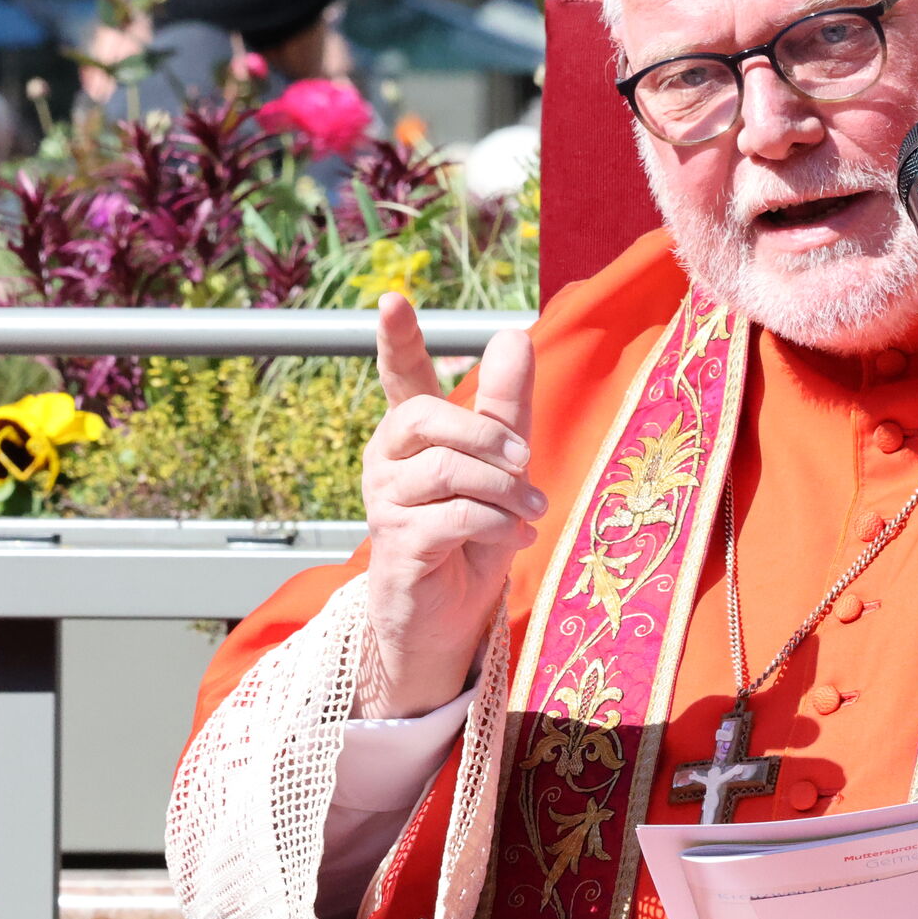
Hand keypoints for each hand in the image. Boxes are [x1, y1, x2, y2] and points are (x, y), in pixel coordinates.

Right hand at [357, 293, 546, 718]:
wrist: (451, 620)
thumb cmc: (473, 536)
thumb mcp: (502, 466)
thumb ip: (508, 405)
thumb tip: (512, 335)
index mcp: (412, 433)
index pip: (399, 375)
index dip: (397, 338)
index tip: (392, 299)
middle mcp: (388, 459)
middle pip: (426, 416)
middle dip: (485, 432)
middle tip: (525, 457)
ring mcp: (386, 501)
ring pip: (448, 470)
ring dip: (503, 490)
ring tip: (531, 512)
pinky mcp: (398, 543)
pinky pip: (456, 516)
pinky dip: (497, 524)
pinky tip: (514, 537)